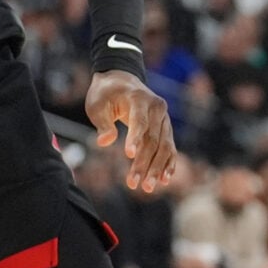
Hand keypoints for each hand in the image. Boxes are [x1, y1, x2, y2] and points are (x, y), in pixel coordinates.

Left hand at [87, 71, 175, 192]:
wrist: (122, 80)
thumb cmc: (106, 94)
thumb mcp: (97, 105)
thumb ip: (103, 123)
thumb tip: (104, 143)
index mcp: (139, 98)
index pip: (139, 121)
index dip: (135, 138)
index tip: (128, 156)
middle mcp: (157, 108)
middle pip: (153, 139)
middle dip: (144, 163)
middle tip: (134, 184)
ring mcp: (164, 118)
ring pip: (164, 146)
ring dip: (156, 168)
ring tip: (147, 188)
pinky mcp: (165, 128)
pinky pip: (169, 147)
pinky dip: (167, 163)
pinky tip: (164, 180)